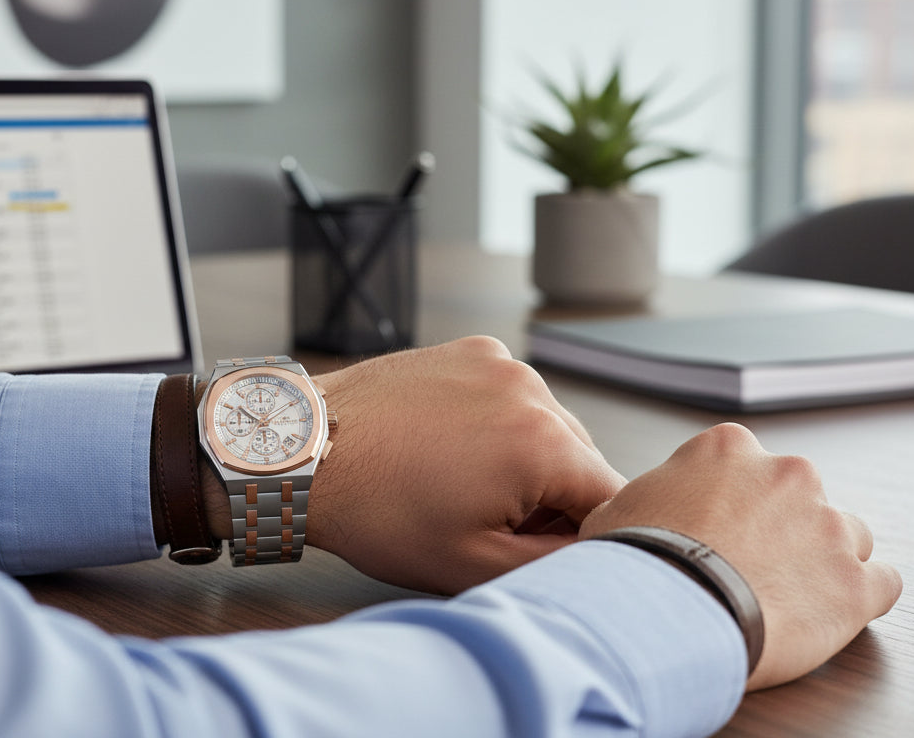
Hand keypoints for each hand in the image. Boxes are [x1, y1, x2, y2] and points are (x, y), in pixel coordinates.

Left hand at [303, 336, 623, 593]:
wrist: (304, 454)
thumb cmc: (376, 511)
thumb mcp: (471, 563)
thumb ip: (553, 562)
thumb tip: (596, 552)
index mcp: (543, 444)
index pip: (609, 499)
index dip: (583, 536)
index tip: (539, 549)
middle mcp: (531, 389)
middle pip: (581, 459)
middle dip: (553, 497)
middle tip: (491, 522)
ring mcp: (500, 362)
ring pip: (548, 425)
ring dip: (526, 458)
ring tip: (462, 483)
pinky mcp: (471, 350)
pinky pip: (511, 395)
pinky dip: (497, 423)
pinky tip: (450, 447)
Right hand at [578, 422, 902, 689]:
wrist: (661, 618)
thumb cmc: (634, 566)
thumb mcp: (618, 509)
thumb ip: (652, 497)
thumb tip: (644, 510)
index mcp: (727, 449)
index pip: (745, 464)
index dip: (730, 500)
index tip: (718, 527)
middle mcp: (787, 475)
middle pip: (800, 496)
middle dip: (781, 527)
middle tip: (746, 565)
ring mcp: (828, 527)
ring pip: (846, 536)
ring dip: (822, 561)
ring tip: (783, 596)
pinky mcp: (855, 584)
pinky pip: (881, 583)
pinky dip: (859, 598)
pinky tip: (824, 613)